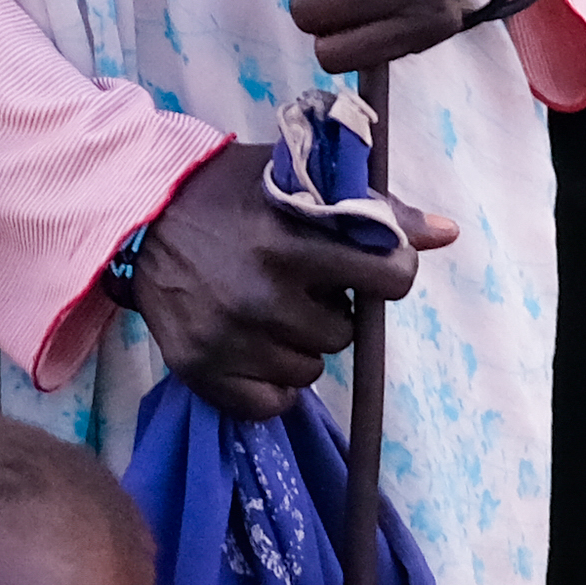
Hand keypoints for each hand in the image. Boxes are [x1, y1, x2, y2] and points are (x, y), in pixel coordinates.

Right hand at [123, 141, 461, 419]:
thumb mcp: (300, 181)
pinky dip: (272, 382)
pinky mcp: (200, 369)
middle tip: (303, 284)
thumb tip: (448, 234)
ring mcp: (228, 339)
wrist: (136, 216)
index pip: (388, 279)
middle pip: (346, 333)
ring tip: (272, 309)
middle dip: (334, 310)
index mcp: (290, 243)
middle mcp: (260, 296)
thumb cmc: (228, 191)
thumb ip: (375, 208)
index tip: (370, 265)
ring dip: (301, 344)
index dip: (389, 271)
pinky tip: (256, 346)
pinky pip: (272, 403)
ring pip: (310, 370)